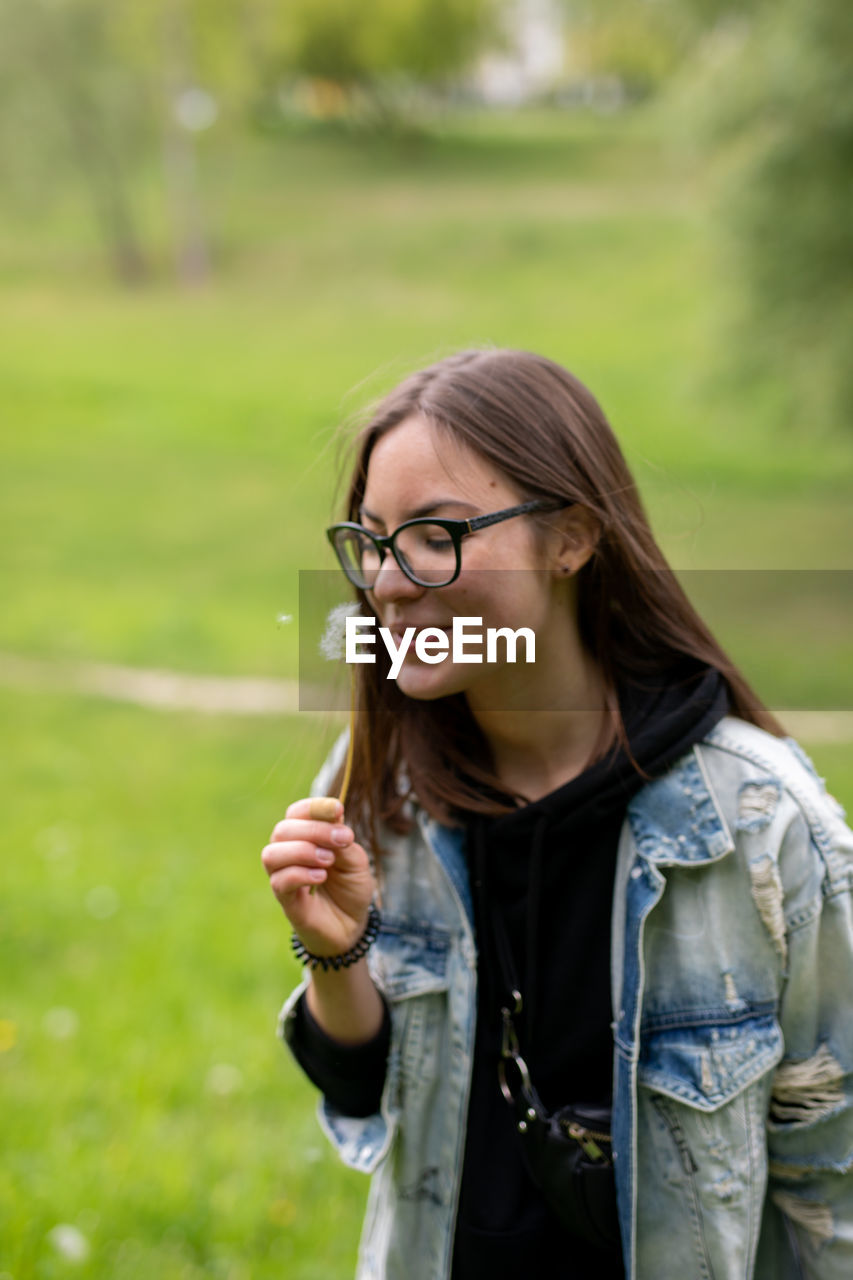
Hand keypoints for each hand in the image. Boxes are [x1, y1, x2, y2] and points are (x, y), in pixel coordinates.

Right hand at [261, 798, 375, 957]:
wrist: (353, 926)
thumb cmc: (350, 888)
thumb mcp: (356, 860)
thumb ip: (343, 840)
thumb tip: (333, 818)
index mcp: (306, 838)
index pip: (296, 813)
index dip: (313, 807)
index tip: (338, 810)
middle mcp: (289, 855)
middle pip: (282, 829)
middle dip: (313, 829)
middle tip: (341, 840)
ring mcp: (284, 878)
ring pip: (271, 854)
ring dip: (302, 851)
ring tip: (328, 860)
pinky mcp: (286, 901)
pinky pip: (279, 882)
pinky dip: (301, 874)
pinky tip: (321, 877)